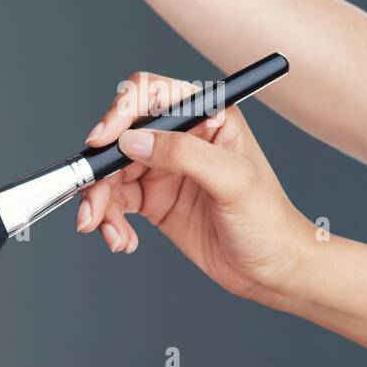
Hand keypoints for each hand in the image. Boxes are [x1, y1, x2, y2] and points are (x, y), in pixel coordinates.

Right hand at [75, 71, 316, 302]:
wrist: (273, 271)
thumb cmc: (270, 222)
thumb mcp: (234, 181)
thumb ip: (183, 154)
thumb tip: (131, 141)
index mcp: (207, 117)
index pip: (150, 95)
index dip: (119, 113)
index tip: (100, 142)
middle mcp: (180, 138)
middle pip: (119, 139)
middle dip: (99, 173)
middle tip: (93, 205)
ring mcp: (164, 169)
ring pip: (110, 174)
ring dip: (99, 203)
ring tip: (106, 231)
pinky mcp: (152, 200)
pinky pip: (115, 203)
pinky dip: (109, 222)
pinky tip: (123, 241)